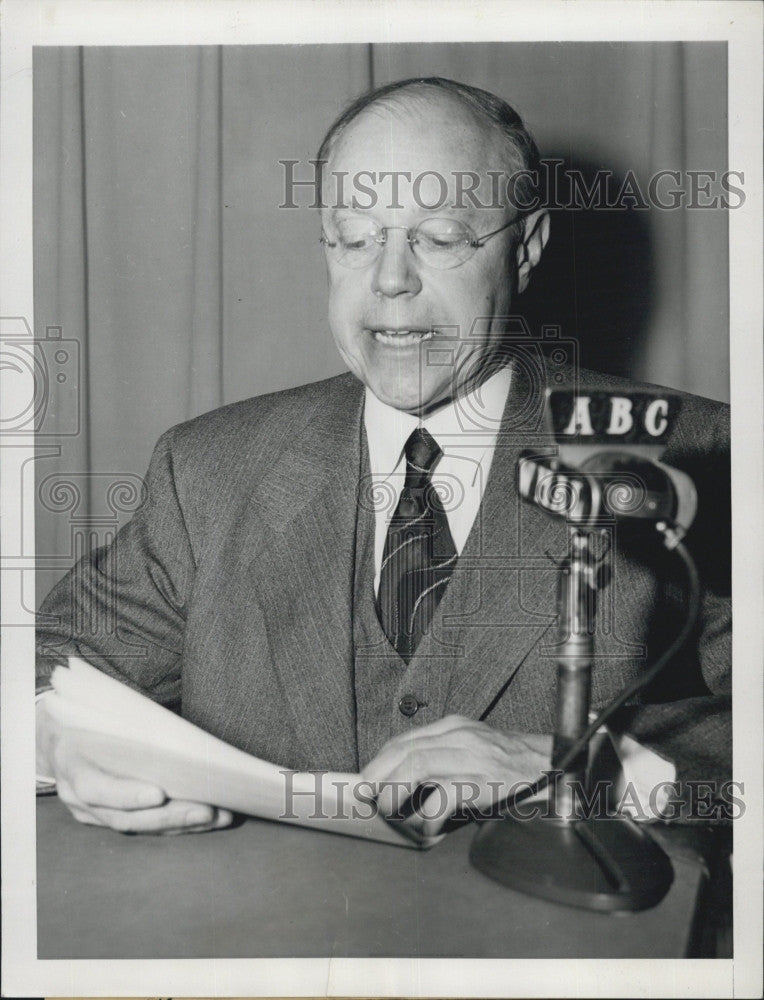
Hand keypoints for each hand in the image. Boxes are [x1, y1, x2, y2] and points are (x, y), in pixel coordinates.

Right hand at [36, 695, 232, 834]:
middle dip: (170, 816)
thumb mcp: (95, 714)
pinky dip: (176, 825)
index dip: (126, 794)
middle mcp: (77, 797)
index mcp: (71, 765)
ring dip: (181, 824)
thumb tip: (175, 731)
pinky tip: (206, 819)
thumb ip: (126, 726)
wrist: (55, 737)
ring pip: (138, 827)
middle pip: (124, 818)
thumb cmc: (85, 719)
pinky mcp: (108, 819)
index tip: (159, 794)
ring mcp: (91, 813)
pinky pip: (144, 828)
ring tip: (219, 816)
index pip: (96, 788)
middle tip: (208, 810)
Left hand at [362, 715, 551, 840]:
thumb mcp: (473, 750)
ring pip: (416, 766)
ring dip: (395, 793)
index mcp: (453, 727)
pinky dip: (428, 815)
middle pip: (403, 751)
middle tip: (368, 800)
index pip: (403, 740)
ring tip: (391, 813)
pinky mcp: (484, 781)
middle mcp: (459, 736)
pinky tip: (428, 827)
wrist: (555, 767)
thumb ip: (443, 758)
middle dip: (377, 776)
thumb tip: (404, 783)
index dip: (378, 762)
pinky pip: (444, 796)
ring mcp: (472, 757)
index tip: (364, 783)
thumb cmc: (511, 766)